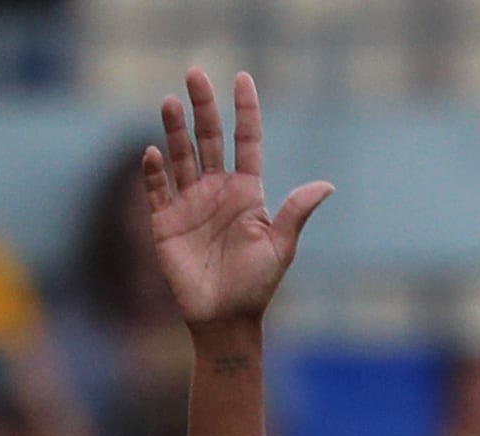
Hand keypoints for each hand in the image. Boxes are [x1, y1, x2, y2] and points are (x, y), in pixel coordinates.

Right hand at [141, 68, 331, 329]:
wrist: (226, 320)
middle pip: (208, 138)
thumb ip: (296, 213)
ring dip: (174, 129)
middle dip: (202, 106)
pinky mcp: (166, 223)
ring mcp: (190, 204)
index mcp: (247, 192)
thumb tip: (327, 186)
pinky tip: (153, 152)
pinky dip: (154, 172)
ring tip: (169, 101)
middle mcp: (217, 190)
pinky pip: (158, 190)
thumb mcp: (281, 247)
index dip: (244, 111)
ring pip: (180, 156)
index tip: (242, 79)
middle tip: (194, 72)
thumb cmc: (257, 285)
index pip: (245, 141)